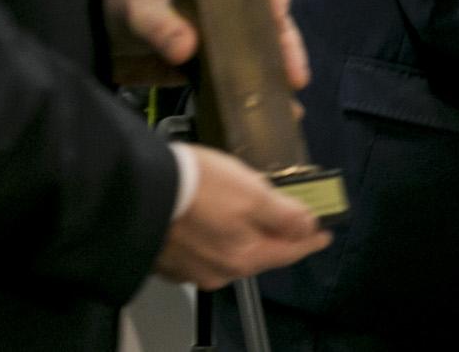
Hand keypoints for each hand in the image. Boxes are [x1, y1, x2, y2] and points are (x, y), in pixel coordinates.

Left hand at [106, 0, 309, 88]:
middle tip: (294, 79)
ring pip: (264, 52)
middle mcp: (232, 5)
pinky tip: (268, 121)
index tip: (279, 16)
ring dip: (278, 77)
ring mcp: (226, 39)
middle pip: (272, 19)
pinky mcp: (215, 69)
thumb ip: (161, 25)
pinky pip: (243, 80)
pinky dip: (256, 98)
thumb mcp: (140, 11)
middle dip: (287, 47)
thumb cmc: (125, 8)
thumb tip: (187, 49)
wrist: (100, 36)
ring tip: (290, 108)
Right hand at [153, 144, 329, 288]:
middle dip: (277, 237)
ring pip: (231, 253)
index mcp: (245, 256)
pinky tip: (215, 218)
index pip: (289, 251)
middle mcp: (220, 271)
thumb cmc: (196, 188)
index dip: (310, 239)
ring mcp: (192, 269)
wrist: (134, 193)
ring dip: (245, 235)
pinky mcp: (169, 259)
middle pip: (260, 254)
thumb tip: (309, 227)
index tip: (324, 233)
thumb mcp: (252, 192)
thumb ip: (283, 215)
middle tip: (291, 220)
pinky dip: (217, 235)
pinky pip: (205, 249)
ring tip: (252, 214)